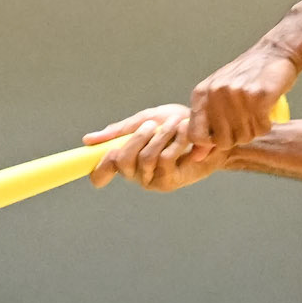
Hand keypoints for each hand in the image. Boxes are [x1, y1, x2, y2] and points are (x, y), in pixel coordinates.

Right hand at [85, 105, 226, 191]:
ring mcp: (152, 181)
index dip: (97, 168)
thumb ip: (121, 130)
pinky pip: (164, 160)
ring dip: (160, 136)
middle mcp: (135, 174)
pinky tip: (185, 134)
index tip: (100, 162)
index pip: (101, 172)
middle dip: (137, 137)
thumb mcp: (147, 120)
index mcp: (127, 160)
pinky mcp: (170, 182)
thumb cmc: (179, 125)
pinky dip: (175, 141)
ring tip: (176, 124)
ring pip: (144, 158)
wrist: (213, 131)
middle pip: (120, 160)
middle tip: (151, 124)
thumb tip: (87, 141)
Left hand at [189, 41, 297, 149]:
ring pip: (244, 136)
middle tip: (246, 122)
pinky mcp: (258, 95)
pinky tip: (267, 110)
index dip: (211, 142)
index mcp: (201, 94)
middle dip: (237, 137)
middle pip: (223, 141)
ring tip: (257, 113)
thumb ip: (206, 125)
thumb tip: (197, 158)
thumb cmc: (245, 78)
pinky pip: (262, 127)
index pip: (195, 136)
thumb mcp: (219, 96)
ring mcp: (236, 94)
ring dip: (254, 130)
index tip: (224, 134)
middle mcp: (215, 93)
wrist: (274, 53)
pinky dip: (267, 124)